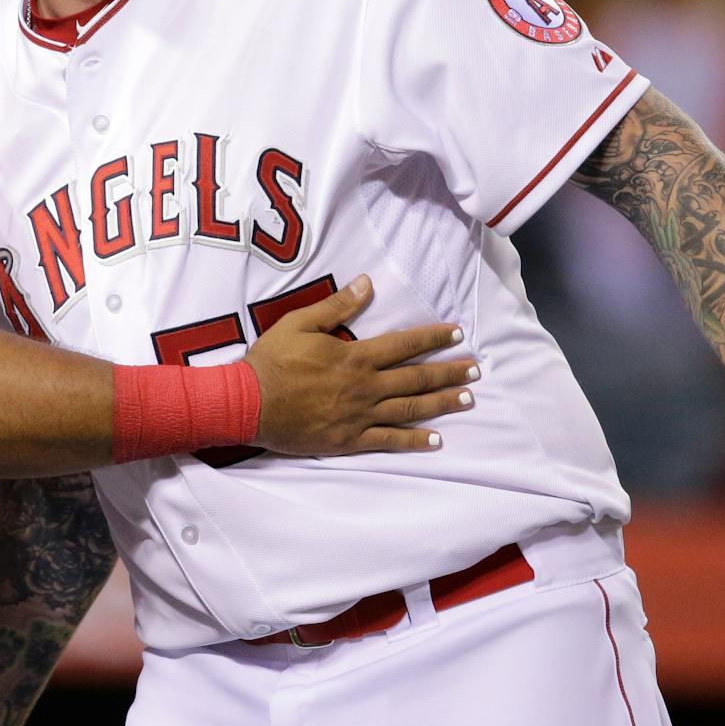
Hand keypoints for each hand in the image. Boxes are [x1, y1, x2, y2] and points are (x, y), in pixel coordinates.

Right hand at [245, 276, 478, 455]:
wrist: (247, 404)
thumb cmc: (270, 361)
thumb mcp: (299, 323)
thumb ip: (336, 307)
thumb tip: (367, 284)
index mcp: (355, 356)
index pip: (404, 344)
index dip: (433, 337)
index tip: (456, 333)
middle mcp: (365, 386)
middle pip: (416, 377)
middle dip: (449, 371)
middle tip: (476, 369)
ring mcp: (359, 416)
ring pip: (410, 408)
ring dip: (442, 403)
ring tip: (468, 399)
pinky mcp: (349, 440)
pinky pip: (389, 441)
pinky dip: (415, 440)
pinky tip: (437, 440)